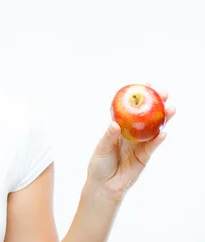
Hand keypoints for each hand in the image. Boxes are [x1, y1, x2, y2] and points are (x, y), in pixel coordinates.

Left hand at [86, 84, 175, 200]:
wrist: (105, 186)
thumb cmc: (100, 165)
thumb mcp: (101, 149)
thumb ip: (109, 137)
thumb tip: (115, 125)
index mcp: (119, 128)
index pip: (130, 109)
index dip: (138, 97)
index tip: (146, 84)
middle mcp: (131, 134)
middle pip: (146, 116)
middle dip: (156, 104)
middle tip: (164, 93)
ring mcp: (139, 145)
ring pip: (153, 129)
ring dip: (162, 119)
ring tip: (171, 108)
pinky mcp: (144, 157)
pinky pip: (152, 146)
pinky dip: (158, 139)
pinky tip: (164, 132)